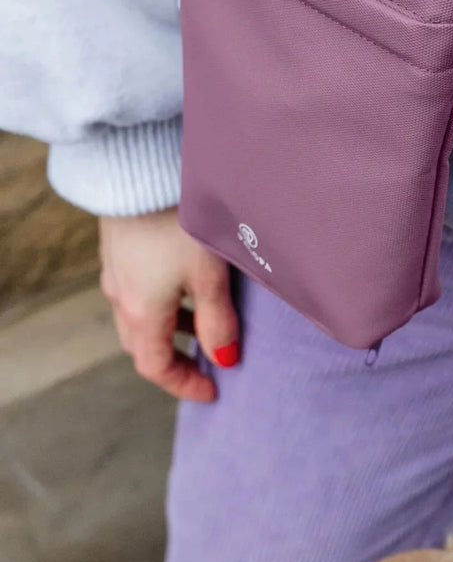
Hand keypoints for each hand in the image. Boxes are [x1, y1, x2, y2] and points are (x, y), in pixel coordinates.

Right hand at [99, 208, 238, 401]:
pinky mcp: (120, 249)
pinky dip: (164, 305)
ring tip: (208, 326)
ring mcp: (117, 272)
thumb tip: (226, 359)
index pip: (155, 367)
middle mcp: (122, 297)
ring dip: (173, 330)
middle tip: (210, 364)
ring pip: (142, 318)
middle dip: (177, 360)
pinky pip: (139, 292)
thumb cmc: (178, 225)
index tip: (213, 392)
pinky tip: (189, 288)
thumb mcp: (209, 278)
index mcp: (142, 313)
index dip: (184, 385)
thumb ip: (219, 322)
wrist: (139, 169)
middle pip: (144, 345)